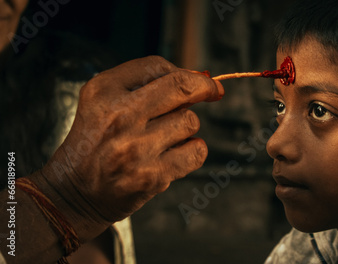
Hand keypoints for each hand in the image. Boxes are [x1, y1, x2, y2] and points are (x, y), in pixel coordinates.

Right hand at [34, 56, 223, 239]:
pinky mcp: (151, 176)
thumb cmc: (96, 142)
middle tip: (214, 91)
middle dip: (205, 87)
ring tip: (167, 137)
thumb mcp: (102, 100)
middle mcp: (119, 116)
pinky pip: (196, 152)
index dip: (185, 71)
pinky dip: (193, 150)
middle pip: (181, 87)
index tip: (201, 78)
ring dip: (187, 127)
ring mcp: (136, 148)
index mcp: (104, 91)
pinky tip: (176, 153)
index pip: (156, 66)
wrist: (75, 191)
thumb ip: (143, 83)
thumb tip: (198, 77)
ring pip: (190, 121)